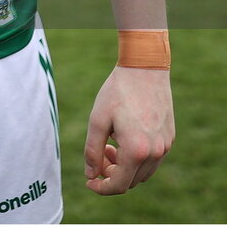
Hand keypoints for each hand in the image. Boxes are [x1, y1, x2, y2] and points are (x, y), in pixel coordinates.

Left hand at [83, 66, 173, 193]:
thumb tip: (90, 175)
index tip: (89, 182)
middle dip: (111, 173)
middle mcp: (155, 153)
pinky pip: (152, 160)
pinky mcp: (169, 138)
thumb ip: (93, 150)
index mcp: (136, 150)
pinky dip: (136, 158)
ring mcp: (165, 147)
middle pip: (131, 181)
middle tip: (99, 153)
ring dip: (124, 167)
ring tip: (110, 144)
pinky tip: (124, 138)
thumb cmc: (117, 92)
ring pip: (142, 173)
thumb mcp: (97, 119)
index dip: (102, 187)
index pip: (119, 185)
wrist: (145, 69)